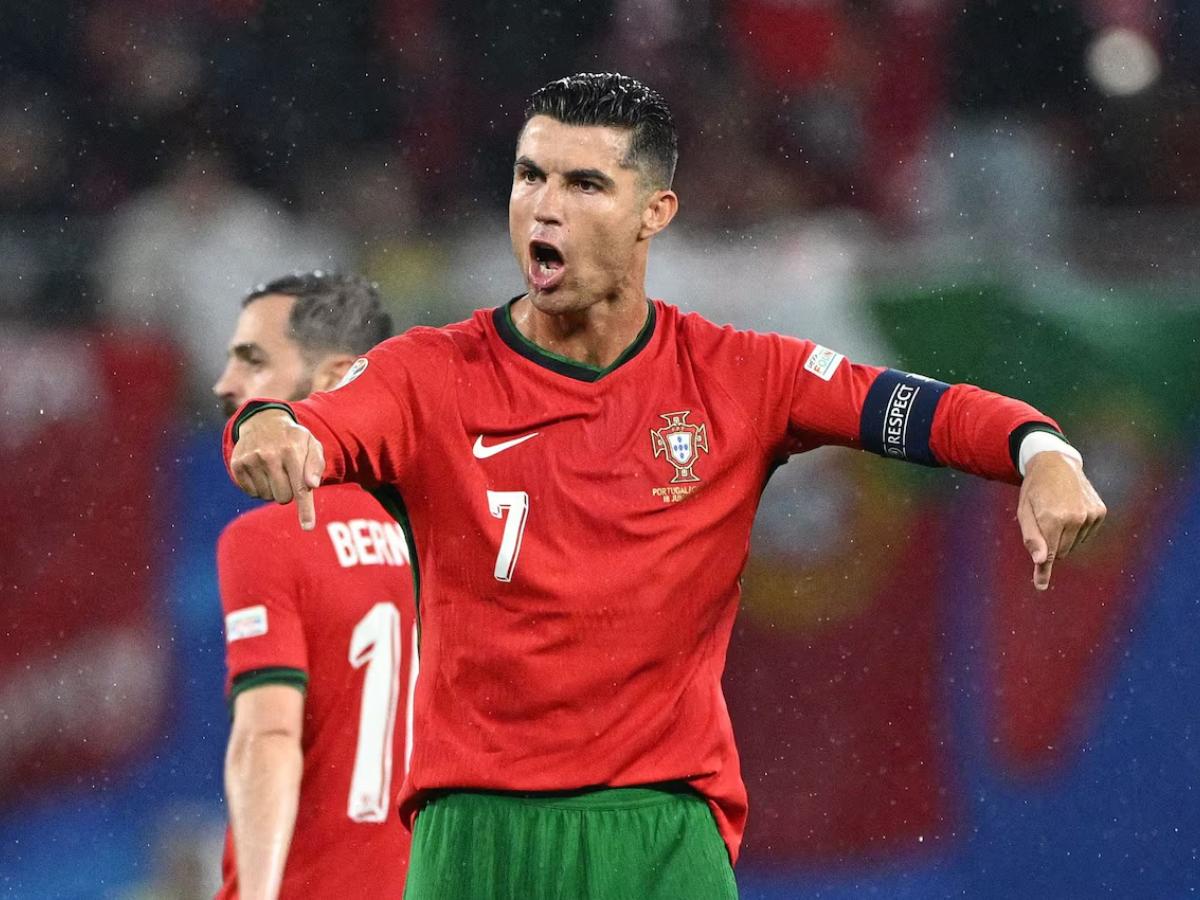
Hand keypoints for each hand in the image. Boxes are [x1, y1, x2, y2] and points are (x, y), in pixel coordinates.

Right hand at [229, 409, 325, 529]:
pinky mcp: (237, 464)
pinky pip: (252, 493)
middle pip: (283, 497)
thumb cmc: (293, 439)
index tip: (308, 527)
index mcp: (292, 450)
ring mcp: (251, 459)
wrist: (263, 421)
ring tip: (275, 472)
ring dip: (274, 490)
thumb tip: (312, 485)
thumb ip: (316, 464)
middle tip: (289, 477)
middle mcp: (270, 455)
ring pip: (266, 496)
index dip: (305, 510)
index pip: (300, 487)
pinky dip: (259, 488)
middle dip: (289, 493)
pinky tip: (262, 472)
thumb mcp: (311, 444)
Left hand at [1017, 451, 1106, 590]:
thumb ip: (1032, 538)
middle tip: (1044, 522)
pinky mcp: (1100, 512)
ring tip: (1057, 513)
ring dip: (1064, 536)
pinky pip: (1086, 534)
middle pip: (1062, 551)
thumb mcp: (1024, 512)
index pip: (1049, 554)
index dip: (1043, 571)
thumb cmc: (1034, 490)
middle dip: (1051, 545)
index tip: (1040, 586)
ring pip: (1075, 544)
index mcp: (1053, 518)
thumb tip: (1041, 561)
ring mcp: (1091, 515)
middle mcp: (1076, 518)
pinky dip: (1077, 529)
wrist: (1056, 463)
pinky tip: (1071, 511)